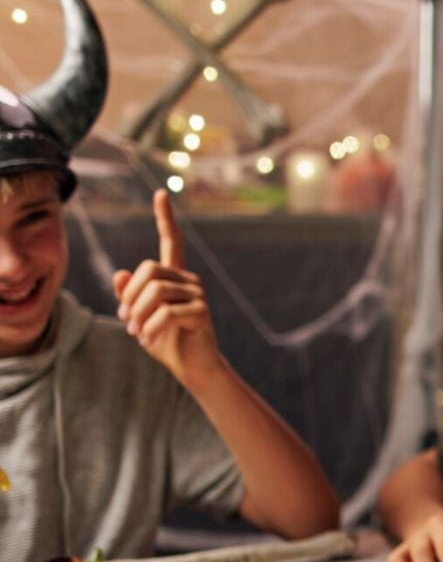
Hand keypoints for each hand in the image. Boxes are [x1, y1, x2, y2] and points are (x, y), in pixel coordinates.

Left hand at [113, 190, 221, 387]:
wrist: (193, 368)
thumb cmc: (166, 341)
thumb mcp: (139, 318)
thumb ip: (129, 296)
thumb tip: (121, 273)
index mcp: (174, 277)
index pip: (172, 240)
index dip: (165, 218)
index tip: (160, 194)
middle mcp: (189, 279)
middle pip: (149, 270)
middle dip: (130, 297)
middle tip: (126, 320)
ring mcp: (197, 294)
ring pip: (154, 292)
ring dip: (137, 315)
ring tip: (136, 332)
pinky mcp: (201, 312)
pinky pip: (166, 313)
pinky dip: (150, 329)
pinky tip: (147, 340)